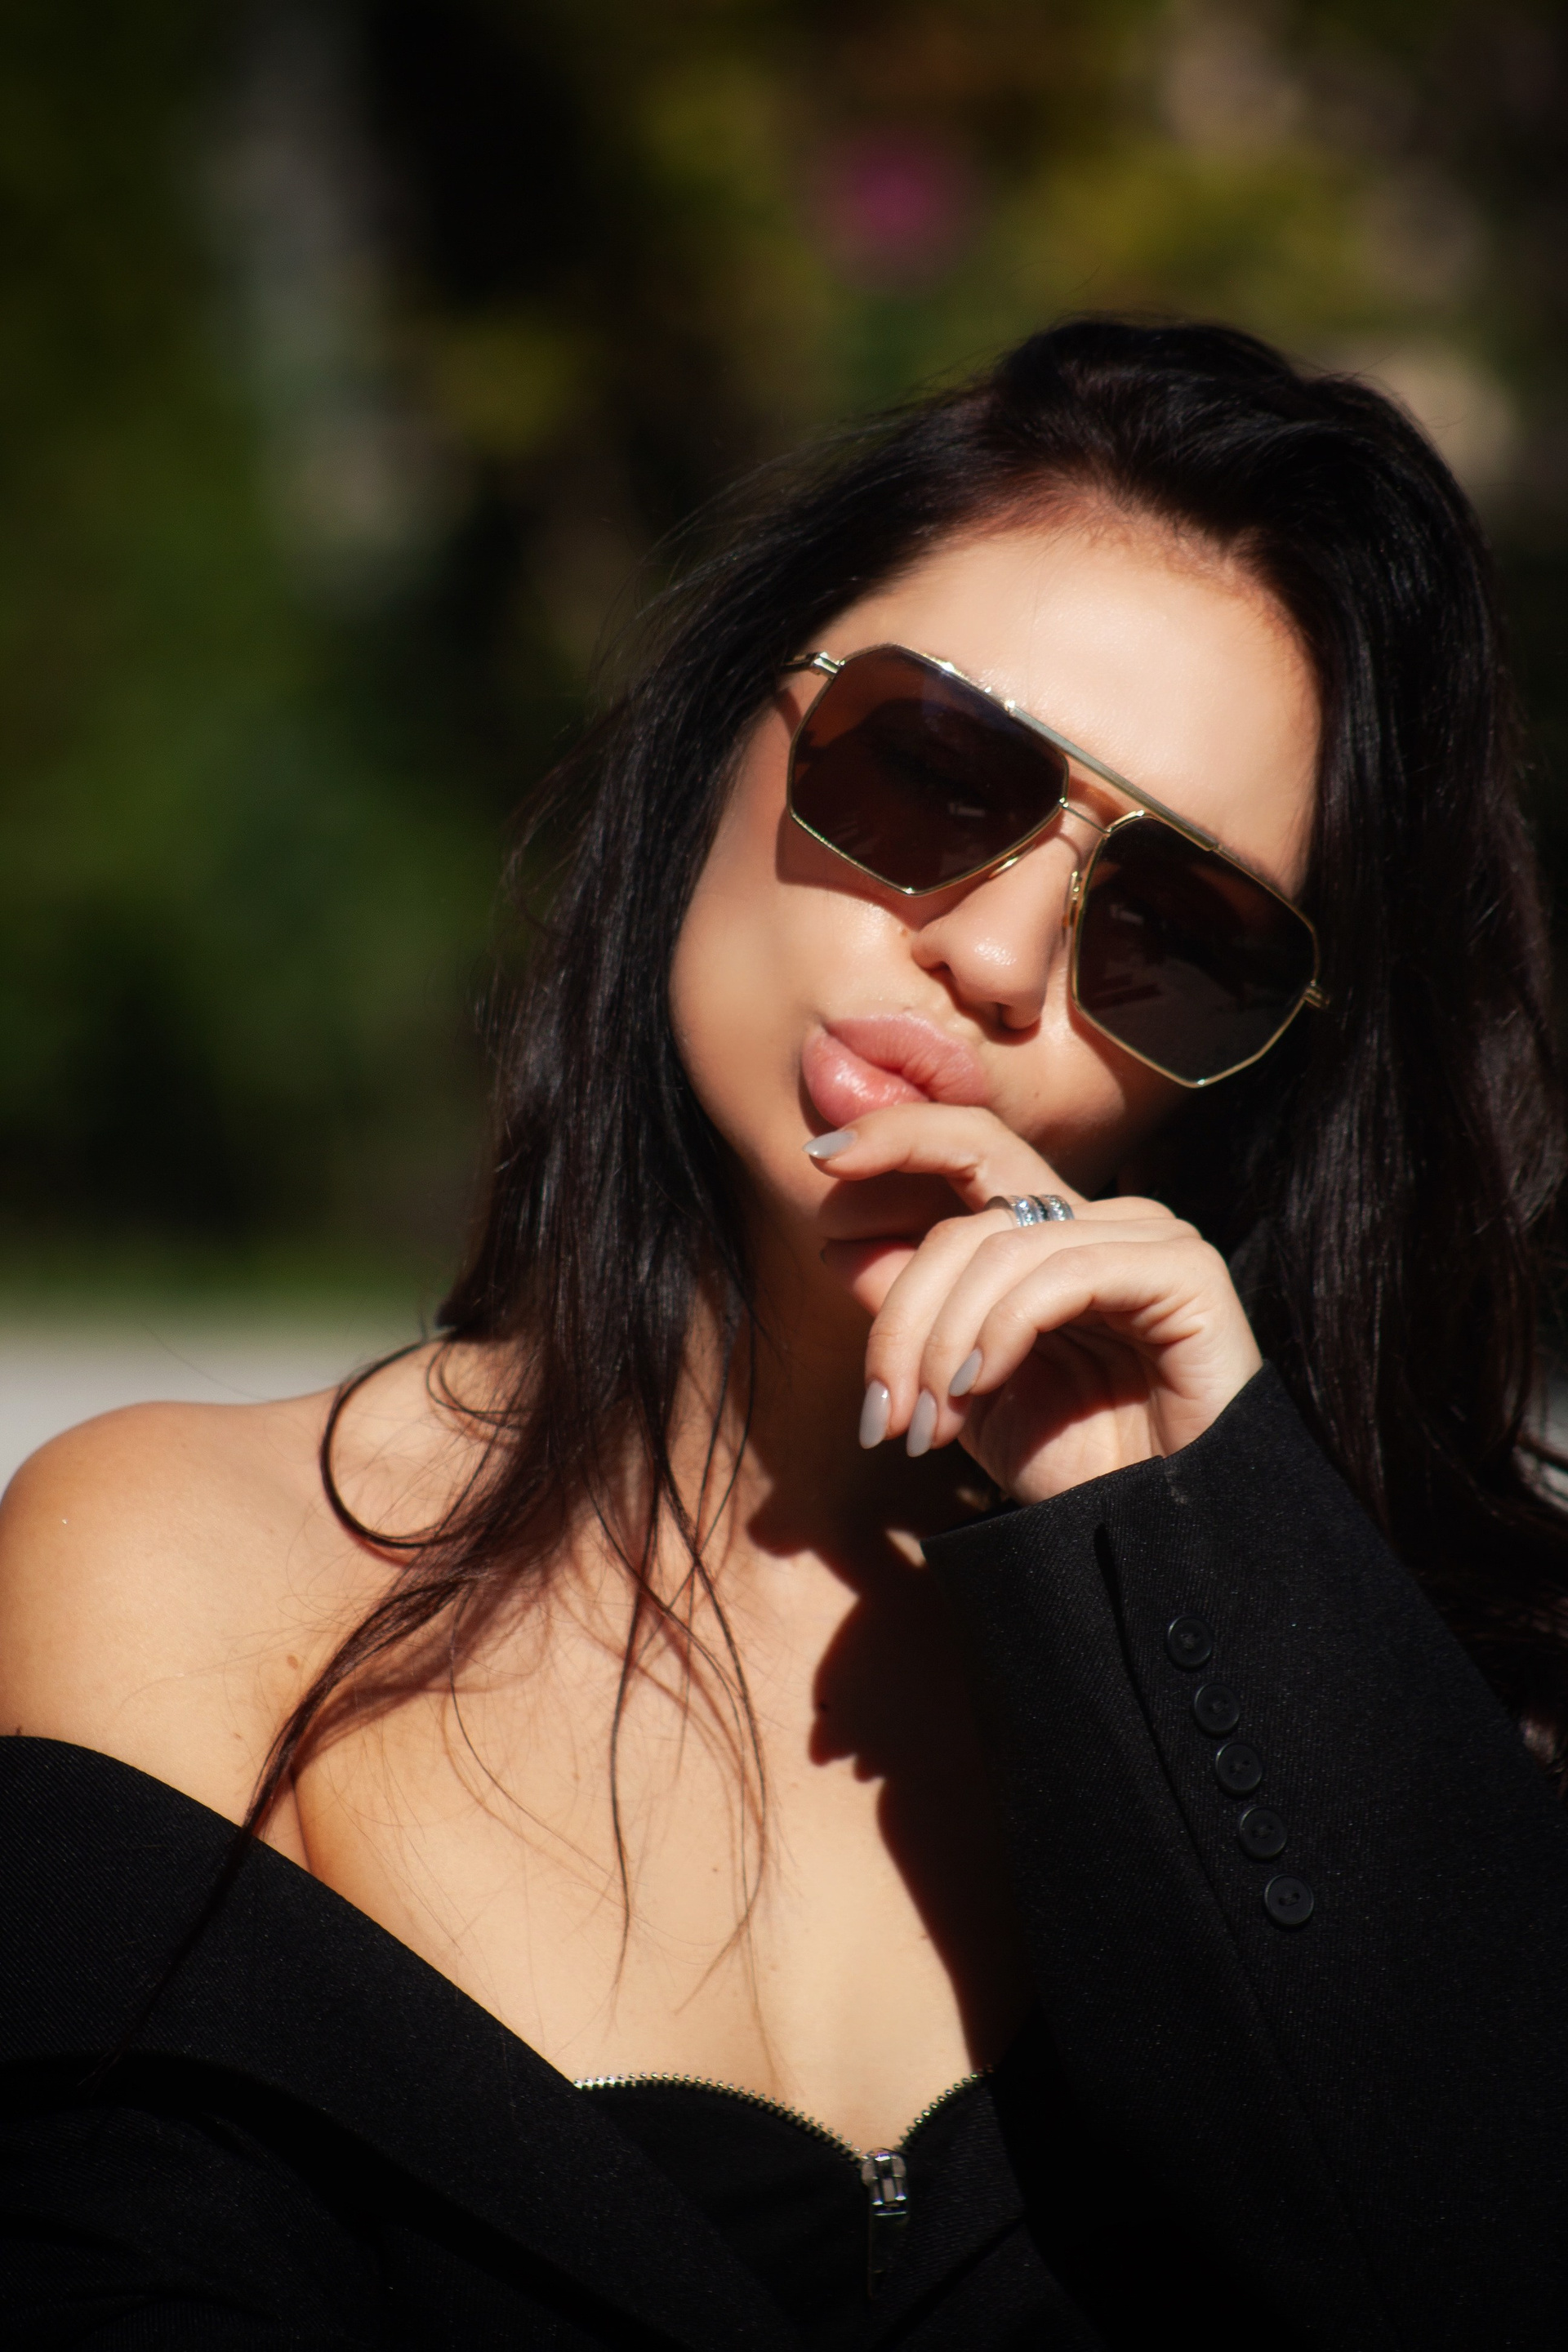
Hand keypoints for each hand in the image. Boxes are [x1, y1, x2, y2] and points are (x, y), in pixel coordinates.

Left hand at [811, 1106, 1261, 1502]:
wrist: (1154, 1537)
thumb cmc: (1072, 1465)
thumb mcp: (962, 1388)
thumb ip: (913, 1314)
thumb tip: (836, 1242)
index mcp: (1050, 1235)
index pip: (971, 1148)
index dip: (898, 1134)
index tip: (821, 1156)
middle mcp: (1101, 1221)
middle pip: (968, 1219)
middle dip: (904, 1312)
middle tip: (881, 1410)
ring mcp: (1148, 1237)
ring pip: (1002, 1248)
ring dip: (944, 1343)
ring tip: (927, 1427)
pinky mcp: (1184, 1270)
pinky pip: (1064, 1272)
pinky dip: (1003, 1330)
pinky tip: (979, 1386)